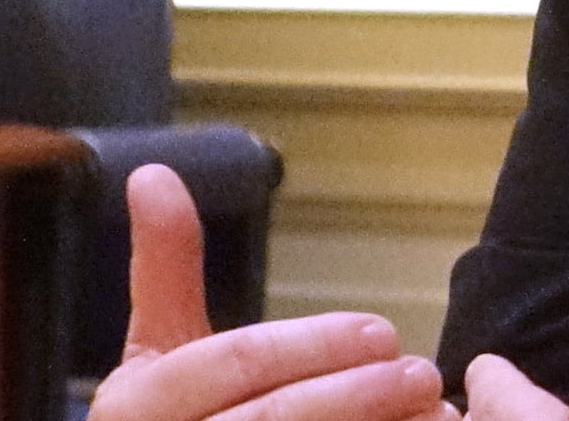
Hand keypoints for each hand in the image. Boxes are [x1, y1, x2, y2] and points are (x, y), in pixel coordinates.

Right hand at [89, 164, 451, 420]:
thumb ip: (165, 270)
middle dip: (356, 395)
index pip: (234, 364)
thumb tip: (151, 171)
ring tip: (431, 413)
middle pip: (271, 420)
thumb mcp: (155, 350)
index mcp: (137, 404)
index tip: (384, 331)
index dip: (312, 346)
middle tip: (423, 374)